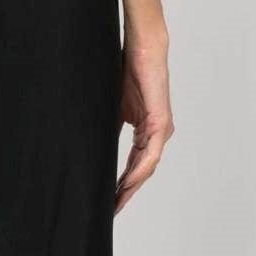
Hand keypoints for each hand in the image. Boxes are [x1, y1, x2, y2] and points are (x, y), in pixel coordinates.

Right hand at [115, 37, 174, 213]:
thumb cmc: (128, 69)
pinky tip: (127, 182)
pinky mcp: (161, 123)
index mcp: (146, 129)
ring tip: (116, 200)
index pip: (134, 163)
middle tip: (111, 208)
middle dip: (126, 190)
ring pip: (147, 166)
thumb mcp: (114, 105)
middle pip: (141, 170)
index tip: (109, 198)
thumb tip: (93, 144)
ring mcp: (161, 129)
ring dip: (131, 185)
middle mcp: (157, 132)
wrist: (142, 47)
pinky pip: (151, 154)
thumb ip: (110, 125)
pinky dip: (139, 170)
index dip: (122, 182)